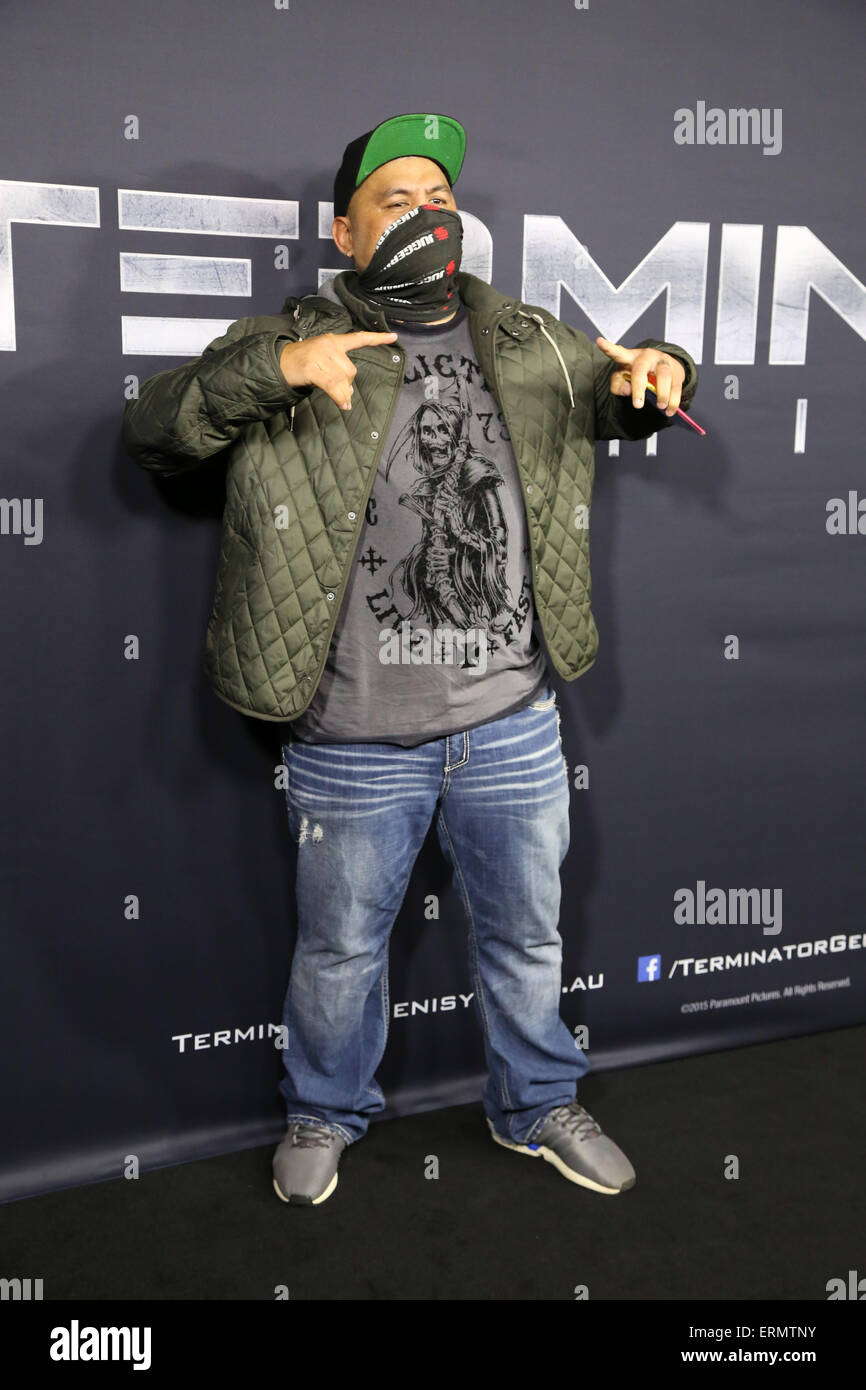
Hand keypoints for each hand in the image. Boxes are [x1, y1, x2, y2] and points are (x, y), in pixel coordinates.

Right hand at [279, 330, 398, 410]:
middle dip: (347, 384)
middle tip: (339, 391)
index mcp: (333, 340)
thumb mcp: (322, 361)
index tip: (394, 336)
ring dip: (342, 393)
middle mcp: (329, 345)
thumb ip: (338, 371)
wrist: (278, 364)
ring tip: (336, 396)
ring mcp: (321, 355)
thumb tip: (349, 392)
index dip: (377, 338)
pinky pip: (333, 386)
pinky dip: (339, 397)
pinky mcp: (313, 368)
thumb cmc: (301, 364)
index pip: (358, 338)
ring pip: (343, 380)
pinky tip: (342, 405)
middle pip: (351, 370)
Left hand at [595, 337, 684, 415]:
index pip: (617, 353)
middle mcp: (647, 357)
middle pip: (641, 369)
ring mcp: (663, 363)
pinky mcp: (676, 371)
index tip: (599, 341)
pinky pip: (676, 386)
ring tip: (660, 407)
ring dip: (662, 394)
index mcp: (630, 357)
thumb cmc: (639, 372)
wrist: (664, 366)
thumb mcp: (624, 377)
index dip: (608, 348)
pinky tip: (670, 411)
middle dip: (639, 387)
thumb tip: (628, 391)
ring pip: (663, 375)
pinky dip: (674, 401)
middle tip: (638, 405)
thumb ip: (618, 385)